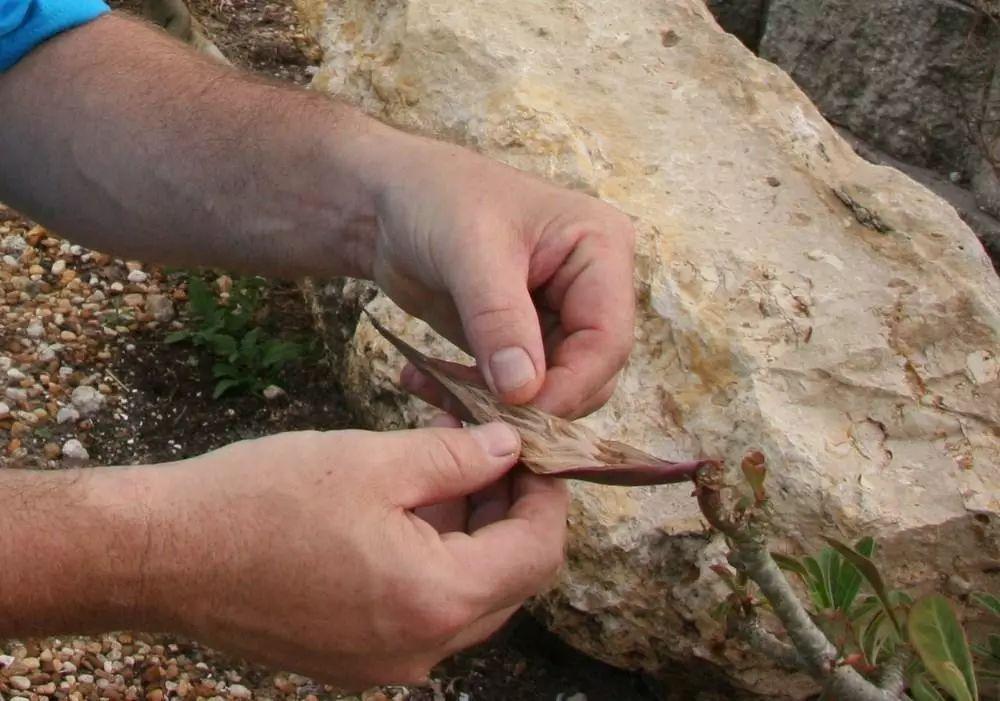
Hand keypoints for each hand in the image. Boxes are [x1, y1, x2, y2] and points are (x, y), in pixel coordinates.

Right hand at [144, 423, 567, 690]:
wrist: (163, 555)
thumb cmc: (261, 501)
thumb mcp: (374, 462)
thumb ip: (459, 458)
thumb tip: (512, 449)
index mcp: (435, 600)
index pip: (538, 551)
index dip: (547, 493)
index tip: (535, 447)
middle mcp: (422, 649)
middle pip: (509, 578)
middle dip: (511, 510)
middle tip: (491, 448)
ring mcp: (388, 662)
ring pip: (468, 594)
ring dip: (472, 533)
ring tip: (445, 465)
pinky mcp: (357, 658)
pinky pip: (424, 610)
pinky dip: (434, 560)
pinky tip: (408, 508)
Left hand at [369, 134, 635, 418]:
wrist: (388, 199)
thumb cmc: (435, 198)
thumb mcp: (469, 251)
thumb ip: (499, 319)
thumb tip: (524, 392)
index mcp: (600, 249)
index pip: (608, 338)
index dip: (569, 385)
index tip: (515, 411)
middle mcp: (591, 287)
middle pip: (590, 373)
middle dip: (535, 402)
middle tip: (472, 411)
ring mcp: (558, 316)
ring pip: (555, 390)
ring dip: (500, 407)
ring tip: (440, 395)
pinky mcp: (523, 340)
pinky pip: (517, 389)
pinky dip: (476, 397)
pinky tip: (428, 385)